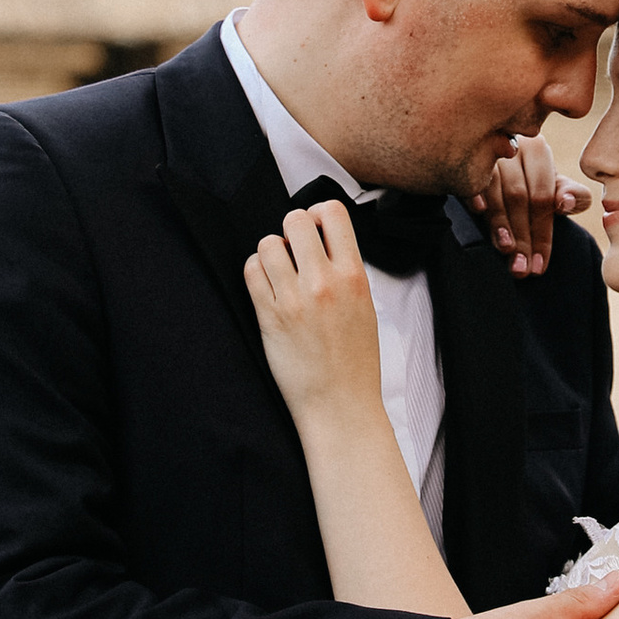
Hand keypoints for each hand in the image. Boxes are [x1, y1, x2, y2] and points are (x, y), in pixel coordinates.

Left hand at [244, 204, 383, 423]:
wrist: (340, 405)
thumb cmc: (355, 362)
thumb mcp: (367, 307)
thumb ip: (347, 271)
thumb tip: (325, 243)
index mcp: (353, 276)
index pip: (333, 213)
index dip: (319, 214)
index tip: (316, 228)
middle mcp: (323, 283)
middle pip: (295, 220)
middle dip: (292, 230)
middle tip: (295, 249)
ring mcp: (293, 299)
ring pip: (268, 243)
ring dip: (271, 252)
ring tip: (279, 271)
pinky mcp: (269, 316)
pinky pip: (251, 271)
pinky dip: (255, 272)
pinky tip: (266, 285)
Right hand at [469, 131, 589, 278]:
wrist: (494, 158)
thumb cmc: (529, 178)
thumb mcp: (554, 186)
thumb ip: (572, 195)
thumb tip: (566, 203)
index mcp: (537, 150)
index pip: (543, 197)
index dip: (543, 234)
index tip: (539, 266)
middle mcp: (512, 145)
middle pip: (519, 197)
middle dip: (522, 237)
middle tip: (521, 269)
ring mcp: (486, 150)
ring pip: (496, 191)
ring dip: (500, 224)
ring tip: (506, 251)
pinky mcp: (463, 157)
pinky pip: (469, 177)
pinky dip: (474, 193)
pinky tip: (478, 210)